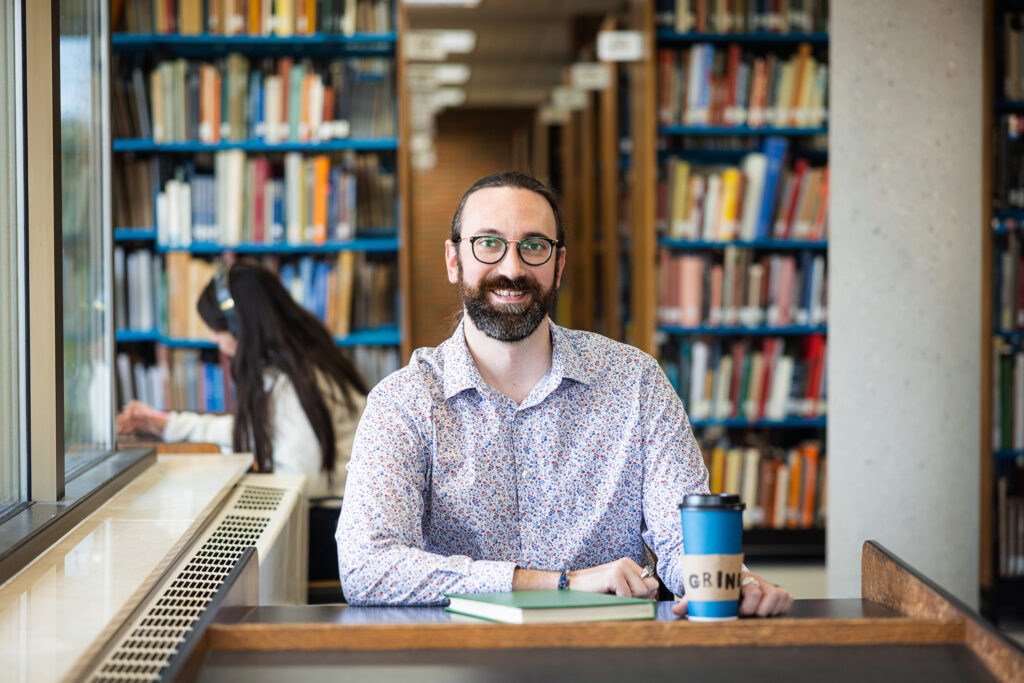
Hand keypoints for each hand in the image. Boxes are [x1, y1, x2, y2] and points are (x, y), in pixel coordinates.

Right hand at [117, 400, 168, 436]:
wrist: (170, 429)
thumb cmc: (165, 422)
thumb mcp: (155, 419)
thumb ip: (145, 416)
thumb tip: (135, 413)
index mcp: (145, 409)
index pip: (133, 405)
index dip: (129, 409)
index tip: (127, 415)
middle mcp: (142, 413)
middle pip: (130, 413)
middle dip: (123, 418)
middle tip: (117, 423)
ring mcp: (142, 419)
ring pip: (130, 420)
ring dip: (123, 424)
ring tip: (118, 429)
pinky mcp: (143, 425)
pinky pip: (133, 426)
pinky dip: (128, 428)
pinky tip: (124, 432)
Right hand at [570, 558, 658, 598]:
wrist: (573, 586)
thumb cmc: (595, 590)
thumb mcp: (619, 589)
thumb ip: (636, 590)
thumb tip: (654, 598)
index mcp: (629, 564)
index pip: (652, 582)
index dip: (645, 594)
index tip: (628, 596)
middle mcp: (626, 562)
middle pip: (651, 586)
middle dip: (640, 597)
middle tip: (620, 595)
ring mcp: (620, 567)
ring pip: (642, 591)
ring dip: (628, 598)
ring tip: (613, 594)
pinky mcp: (614, 574)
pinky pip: (628, 595)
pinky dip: (619, 600)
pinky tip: (607, 594)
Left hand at [671, 571, 792, 617]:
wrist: (724, 574)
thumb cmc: (713, 584)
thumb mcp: (703, 590)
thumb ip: (692, 600)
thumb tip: (677, 609)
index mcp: (738, 578)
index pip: (753, 590)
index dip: (748, 605)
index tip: (738, 611)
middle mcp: (755, 580)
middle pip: (769, 595)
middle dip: (758, 609)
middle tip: (745, 612)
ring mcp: (766, 585)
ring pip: (781, 595)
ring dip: (772, 608)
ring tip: (757, 612)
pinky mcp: (774, 591)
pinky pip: (787, 597)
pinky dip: (781, 605)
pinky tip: (768, 610)